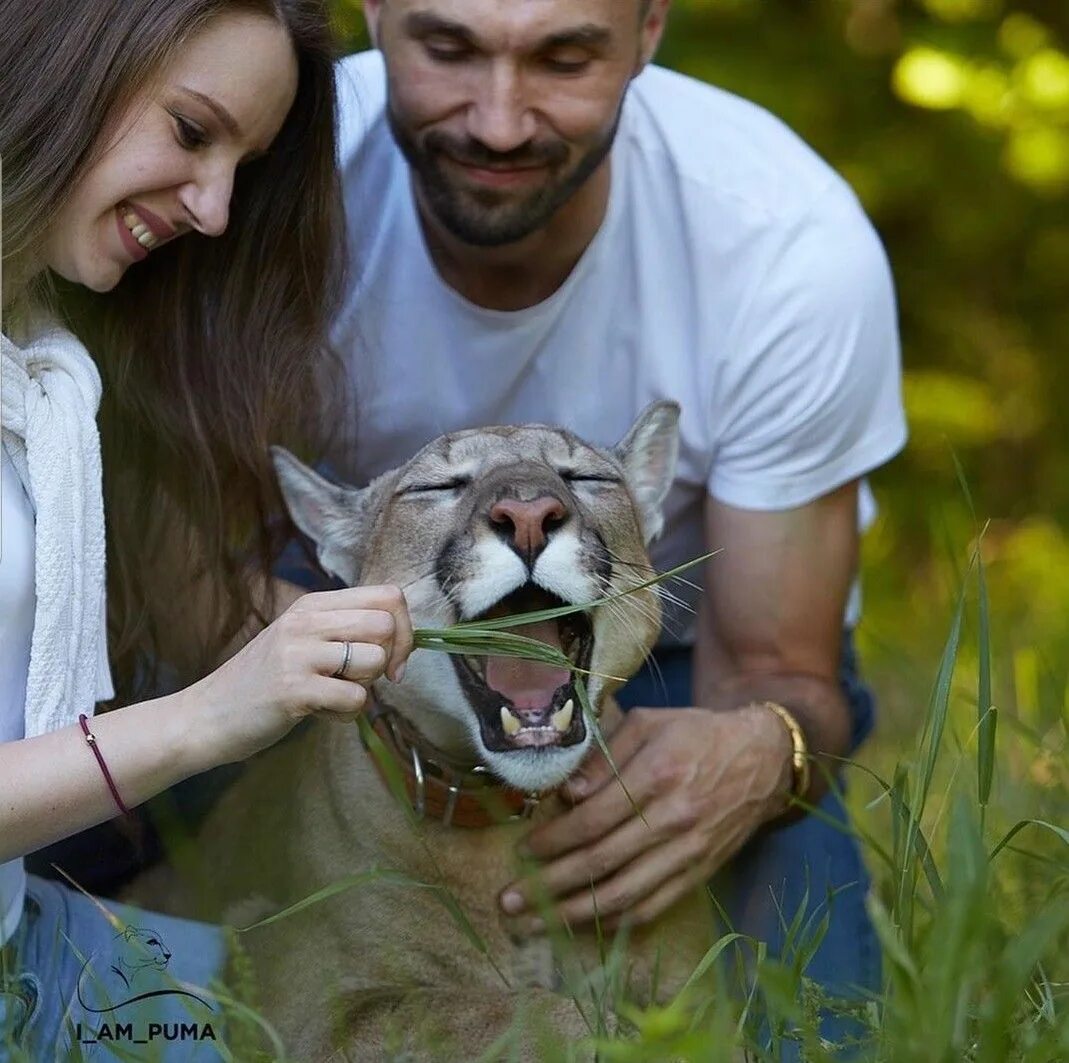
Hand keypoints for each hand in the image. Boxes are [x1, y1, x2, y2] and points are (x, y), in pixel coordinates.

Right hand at [180, 585, 412, 762]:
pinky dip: (347, 714)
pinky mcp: (293, 689)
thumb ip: (344, 630)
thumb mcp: (302, 640)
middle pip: (386, 626)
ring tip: (336, 695)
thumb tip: (402, 636)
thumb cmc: (265, 681)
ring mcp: (297, 653)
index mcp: (313, 604)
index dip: (405, 628)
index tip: (392, 658)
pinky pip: (355, 699)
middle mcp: (305, 621)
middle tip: (367, 680)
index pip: (388, 596)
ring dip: (366, 688)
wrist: (207, 715)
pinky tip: (322, 714)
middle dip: (391, 659)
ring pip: (374, 660)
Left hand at [499, 705, 792, 930]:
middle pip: (602, 863)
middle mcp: (674, 818)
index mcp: (658, 774)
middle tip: (510, 901)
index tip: (523, 851)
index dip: (554, 840)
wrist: (763, 759)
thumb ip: (605, 757)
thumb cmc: (696, 733)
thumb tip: (567, 794)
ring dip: (574, 914)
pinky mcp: (699, 873)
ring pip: (624, 895)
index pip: (593, 819)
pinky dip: (614, 921)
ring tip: (535, 924)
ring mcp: (688, 851)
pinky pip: (652, 907)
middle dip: (549, 886)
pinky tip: (583, 924)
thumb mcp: (648, 723)